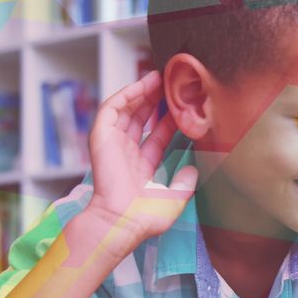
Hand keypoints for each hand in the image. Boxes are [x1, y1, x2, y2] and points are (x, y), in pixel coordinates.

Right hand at [86, 71, 197, 246]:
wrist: (122, 221)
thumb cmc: (145, 217)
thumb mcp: (175, 199)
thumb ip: (186, 183)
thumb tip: (195, 168)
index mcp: (141, 168)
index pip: (157, 137)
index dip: (169, 120)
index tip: (184, 106)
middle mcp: (126, 154)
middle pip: (142, 119)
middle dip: (156, 101)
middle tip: (172, 84)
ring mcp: (113, 145)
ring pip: (127, 110)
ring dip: (142, 92)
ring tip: (159, 77)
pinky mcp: (101, 138)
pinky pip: (112, 109)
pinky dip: (125, 95)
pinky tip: (142, 86)